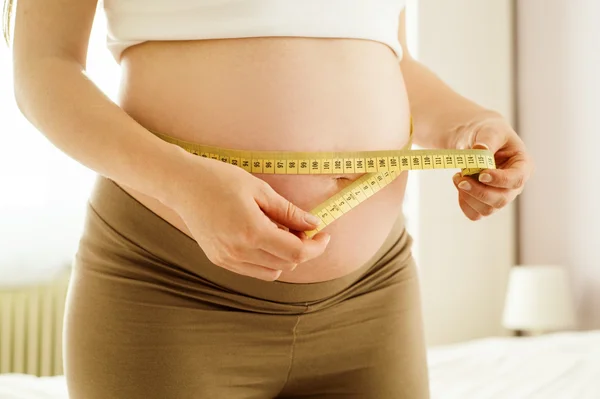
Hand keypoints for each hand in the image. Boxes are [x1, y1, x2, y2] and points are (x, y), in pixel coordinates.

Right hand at [168, 155, 330, 280]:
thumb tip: (313, 224)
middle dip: (302, 249)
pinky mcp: (219, 260)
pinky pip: (253, 270)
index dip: (316, 247)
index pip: (296, 253)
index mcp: (252, 232)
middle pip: (287, 264)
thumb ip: (288, 211)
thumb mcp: (259, 189)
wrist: (182, 185)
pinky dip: (266, 260)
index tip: (324, 235)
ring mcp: (227, 259)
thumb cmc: (219, 180)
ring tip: (279, 231)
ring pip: (272, 272)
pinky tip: (263, 238)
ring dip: (284, 257)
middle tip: (302, 226)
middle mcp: (239, 251)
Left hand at [451, 113, 533, 219]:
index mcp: (522, 165)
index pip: (517, 179)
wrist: (475, 140)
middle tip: (459, 178)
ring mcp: (500, 196)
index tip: (482, 174)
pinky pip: (475, 214)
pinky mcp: (485, 203)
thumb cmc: (487, 134)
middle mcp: (514, 185)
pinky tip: (460, 187)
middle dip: (478, 191)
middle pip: (501, 199)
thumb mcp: (490, 131)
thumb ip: (487, 141)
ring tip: (457, 177)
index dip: (500, 180)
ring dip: (468, 196)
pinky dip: (464, 203)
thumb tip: (480, 150)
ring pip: (487, 209)